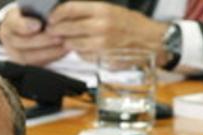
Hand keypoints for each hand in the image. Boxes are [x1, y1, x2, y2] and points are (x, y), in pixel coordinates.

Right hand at [0, 6, 69, 65]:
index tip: (38, 25)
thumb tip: (50, 13)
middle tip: (58, 37)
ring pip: (28, 57)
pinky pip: (36, 64)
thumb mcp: (33, 10)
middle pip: (21, 43)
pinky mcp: (24, 64)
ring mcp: (14, 54)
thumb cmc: (33, 17)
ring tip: (63, 45)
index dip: (25, 26)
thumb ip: (40, 13)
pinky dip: (51, 58)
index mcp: (9, 22)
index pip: (14, 24)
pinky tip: (62, 52)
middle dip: (42, 41)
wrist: (27, 30)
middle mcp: (8, 40)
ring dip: (48, 52)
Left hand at [46, 2, 168, 62]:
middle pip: (67, 28)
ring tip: (69, 39)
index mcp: (102, 10)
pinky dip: (80, 52)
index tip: (51, 17)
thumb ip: (89, 12)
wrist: (150, 41)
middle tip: (52, 30)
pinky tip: (85, 47)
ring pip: (72, 44)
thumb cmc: (131, 23)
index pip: (70, 9)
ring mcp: (100, 44)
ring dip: (67, 42)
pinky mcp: (101, 58)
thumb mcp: (112, 9)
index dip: (57, 14)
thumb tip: (67, 15)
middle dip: (56, 30)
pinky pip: (82, 55)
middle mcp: (100, 27)